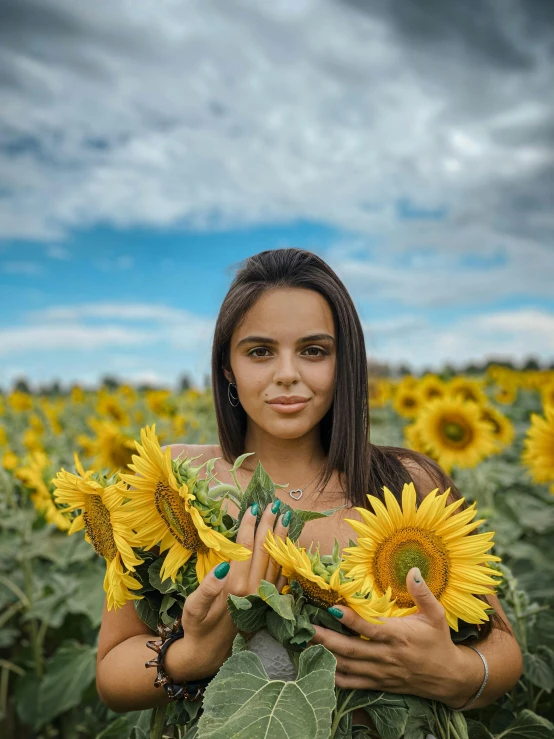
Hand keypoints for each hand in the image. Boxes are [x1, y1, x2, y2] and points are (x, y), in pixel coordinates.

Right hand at [167, 501, 289, 679]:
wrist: (209, 653)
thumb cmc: (197, 626)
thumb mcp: (194, 607)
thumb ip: (208, 587)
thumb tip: (222, 566)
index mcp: (235, 587)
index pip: (245, 548)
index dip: (249, 526)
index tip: (253, 507)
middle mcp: (254, 590)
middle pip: (265, 550)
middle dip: (270, 525)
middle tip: (275, 504)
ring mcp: (264, 596)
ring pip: (276, 561)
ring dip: (281, 538)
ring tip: (286, 518)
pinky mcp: (268, 604)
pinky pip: (282, 576)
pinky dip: (285, 558)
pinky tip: (288, 546)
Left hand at [309, 566, 473, 704]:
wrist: (449, 677)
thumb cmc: (438, 641)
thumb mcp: (436, 615)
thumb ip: (423, 593)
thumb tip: (413, 570)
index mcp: (398, 637)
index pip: (370, 629)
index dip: (351, 620)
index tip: (332, 608)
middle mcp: (386, 656)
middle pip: (352, 649)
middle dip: (327, 639)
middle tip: (306, 628)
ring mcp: (380, 672)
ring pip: (348, 667)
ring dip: (325, 656)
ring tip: (304, 644)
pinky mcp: (378, 684)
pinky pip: (352, 684)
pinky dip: (334, 678)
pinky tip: (317, 668)